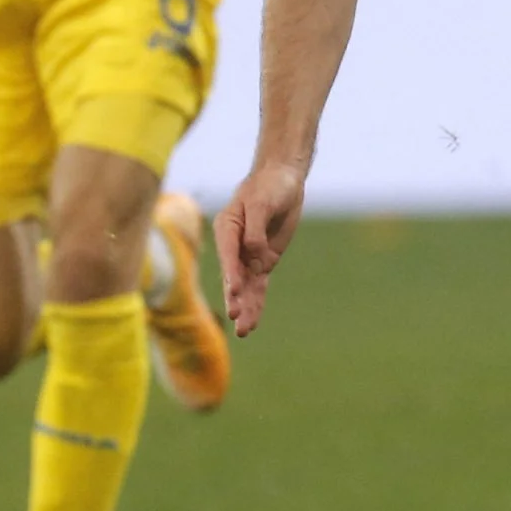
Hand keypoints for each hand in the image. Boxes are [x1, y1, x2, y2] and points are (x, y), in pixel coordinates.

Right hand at [216, 160, 306, 336]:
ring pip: (246, 286)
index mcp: (227, 228)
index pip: (228, 254)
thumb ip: (256, 230)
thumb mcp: (263, 203)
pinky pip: (258, 285)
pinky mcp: (263, 261)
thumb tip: (255, 252)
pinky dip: (256, 302)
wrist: (283, 180)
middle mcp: (234, 245)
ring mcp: (248, 256)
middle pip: (234, 275)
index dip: (231, 273)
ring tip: (244, 330)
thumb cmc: (269, 186)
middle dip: (236, 297)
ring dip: (246, 307)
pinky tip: (252, 320)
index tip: (234, 291)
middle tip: (236, 317)